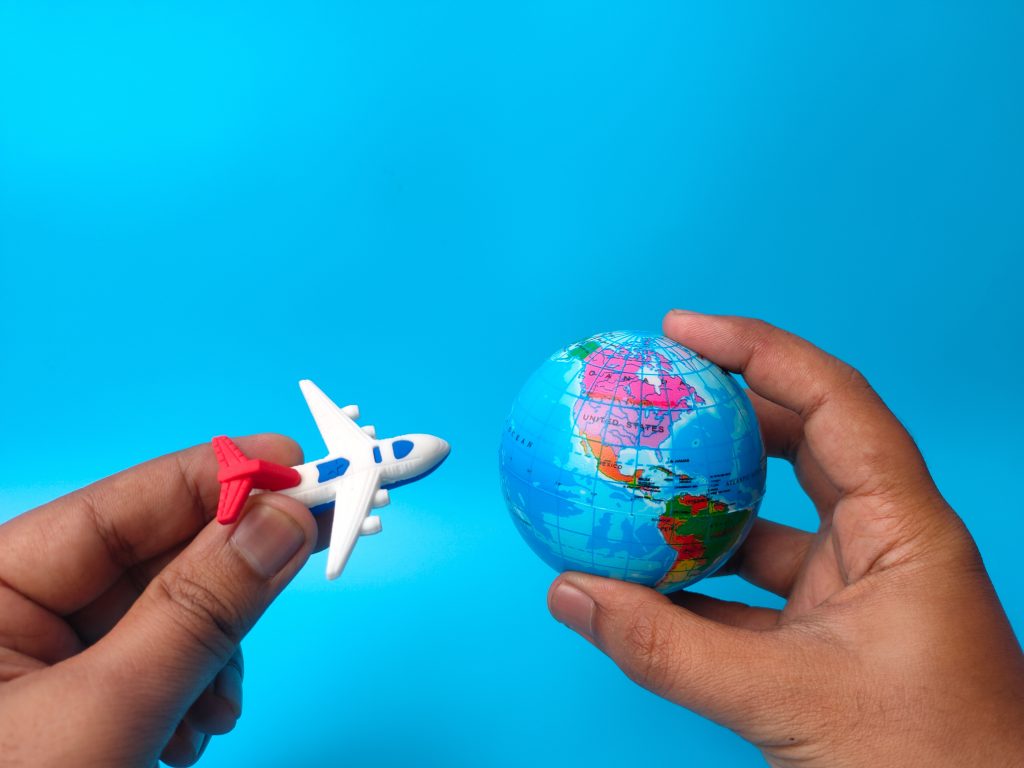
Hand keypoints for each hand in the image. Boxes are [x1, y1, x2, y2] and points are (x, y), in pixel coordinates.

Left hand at [0, 435, 317, 766]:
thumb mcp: (106, 713)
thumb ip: (200, 609)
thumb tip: (283, 521)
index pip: (129, 498)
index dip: (224, 477)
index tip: (306, 469)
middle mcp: (19, 605)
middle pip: (159, 549)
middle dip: (231, 576)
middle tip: (314, 555)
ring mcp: (49, 652)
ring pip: (173, 606)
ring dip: (217, 650)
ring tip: (210, 715)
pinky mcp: (81, 692)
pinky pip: (165, 656)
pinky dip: (198, 685)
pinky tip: (190, 730)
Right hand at [548, 311, 1023, 767]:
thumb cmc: (932, 766)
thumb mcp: (788, 699)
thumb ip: (669, 650)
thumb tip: (572, 594)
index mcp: (904, 530)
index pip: (832, 401)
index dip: (756, 350)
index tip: (680, 332)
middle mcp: (882, 544)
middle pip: (800, 441)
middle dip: (722, 412)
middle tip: (651, 391)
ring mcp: (854, 591)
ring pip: (767, 521)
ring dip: (699, 506)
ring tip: (631, 483)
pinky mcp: (827, 635)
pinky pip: (748, 589)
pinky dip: (693, 582)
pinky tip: (639, 582)